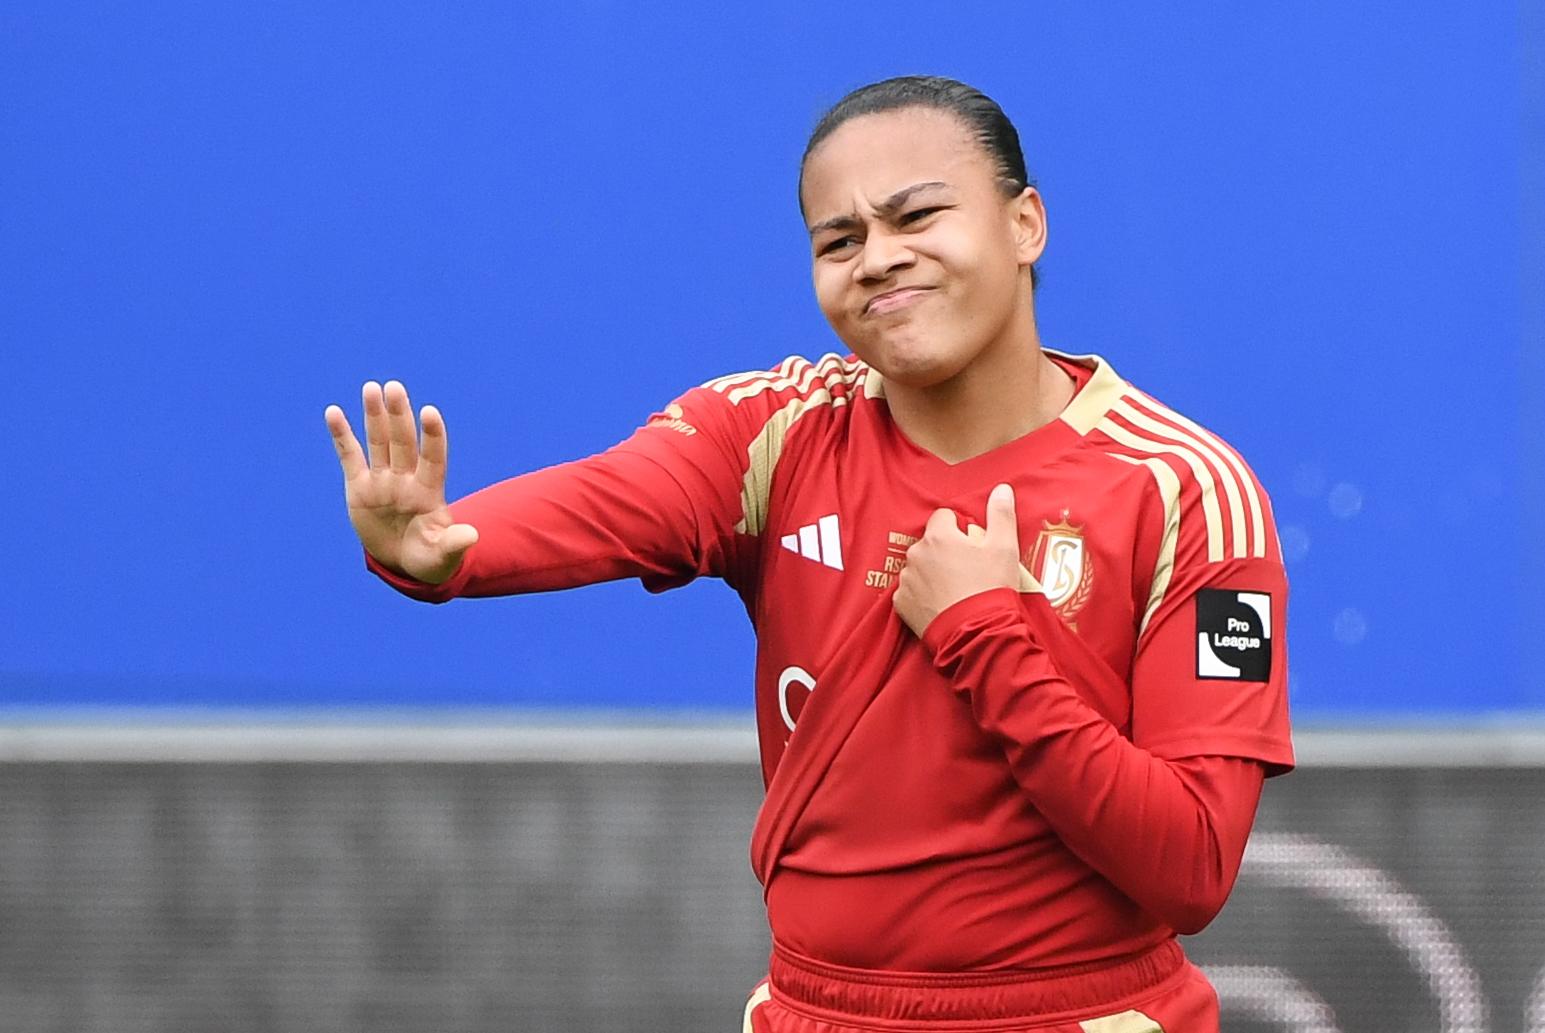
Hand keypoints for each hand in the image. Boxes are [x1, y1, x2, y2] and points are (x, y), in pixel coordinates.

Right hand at [325, 380, 478, 584]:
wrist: (403, 562)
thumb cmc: (430, 558)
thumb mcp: (442, 556)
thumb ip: (454, 544)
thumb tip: (472, 536)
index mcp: (429, 493)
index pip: (433, 458)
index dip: (433, 436)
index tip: (430, 412)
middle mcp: (406, 479)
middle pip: (403, 442)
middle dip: (399, 416)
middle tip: (395, 387)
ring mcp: (382, 480)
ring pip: (378, 442)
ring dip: (375, 416)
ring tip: (372, 388)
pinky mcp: (359, 487)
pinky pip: (350, 457)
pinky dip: (342, 435)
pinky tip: (334, 412)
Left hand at [893, 483, 1020, 636]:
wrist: (976, 632)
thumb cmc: (990, 587)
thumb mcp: (1004, 547)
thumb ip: (1001, 514)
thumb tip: (1002, 489)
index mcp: (938, 536)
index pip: (944, 517)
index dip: (959, 529)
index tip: (972, 545)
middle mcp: (916, 554)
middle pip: (930, 542)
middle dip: (945, 551)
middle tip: (967, 570)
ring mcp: (906, 579)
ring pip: (919, 566)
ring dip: (932, 572)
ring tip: (954, 590)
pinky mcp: (901, 603)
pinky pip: (910, 591)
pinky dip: (922, 595)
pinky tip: (941, 604)